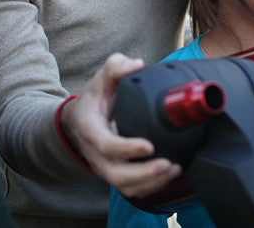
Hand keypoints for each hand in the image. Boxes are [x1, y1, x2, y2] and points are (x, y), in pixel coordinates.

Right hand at [59, 53, 181, 196]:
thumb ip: (116, 67)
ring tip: (175, 169)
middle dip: (144, 174)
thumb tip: (137, 64)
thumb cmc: (95, 99)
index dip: (126, 149)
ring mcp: (105, 167)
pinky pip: (132, 189)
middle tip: (168, 164)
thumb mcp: (101, 79)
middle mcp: (96, 154)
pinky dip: (151, 187)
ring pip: (125, 187)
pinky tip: (170, 175)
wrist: (79, 121)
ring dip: (151, 183)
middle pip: (116, 175)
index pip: (106, 145)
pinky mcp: (117, 174)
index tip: (149, 146)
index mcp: (90, 130)